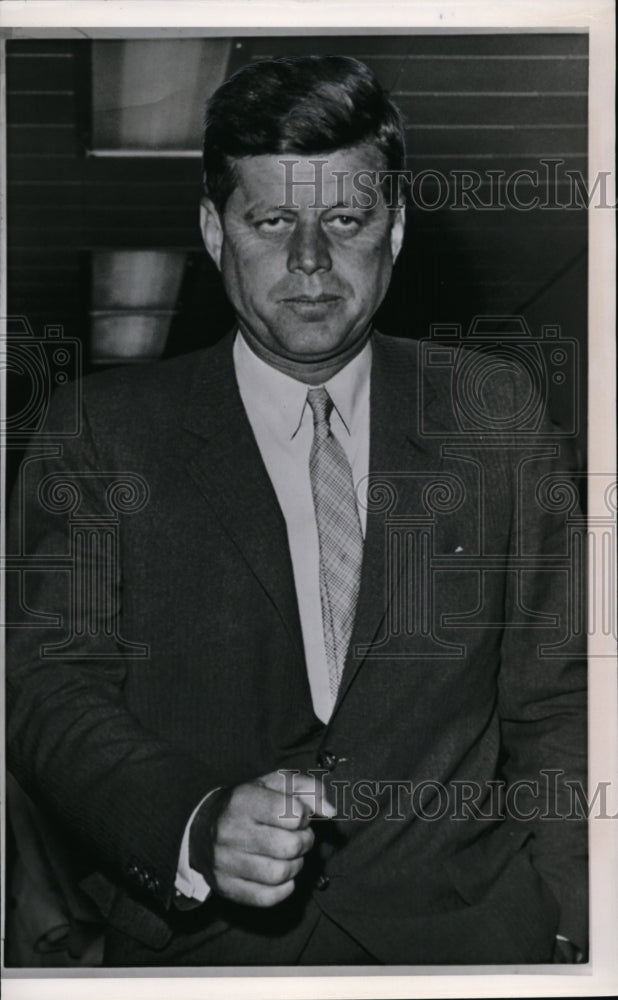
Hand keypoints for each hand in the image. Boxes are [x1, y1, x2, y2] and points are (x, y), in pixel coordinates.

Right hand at [189, 769, 334, 906]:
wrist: (202, 828)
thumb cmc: (249, 803)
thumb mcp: (276, 784)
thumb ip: (309, 789)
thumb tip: (331, 811)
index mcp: (243, 800)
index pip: (293, 814)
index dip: (303, 816)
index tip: (297, 816)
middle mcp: (230, 830)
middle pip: (290, 846)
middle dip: (304, 842)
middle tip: (298, 837)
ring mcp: (225, 861)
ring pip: (281, 874)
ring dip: (295, 865)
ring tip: (289, 855)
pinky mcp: (225, 887)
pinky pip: (267, 898)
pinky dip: (283, 889)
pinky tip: (281, 875)